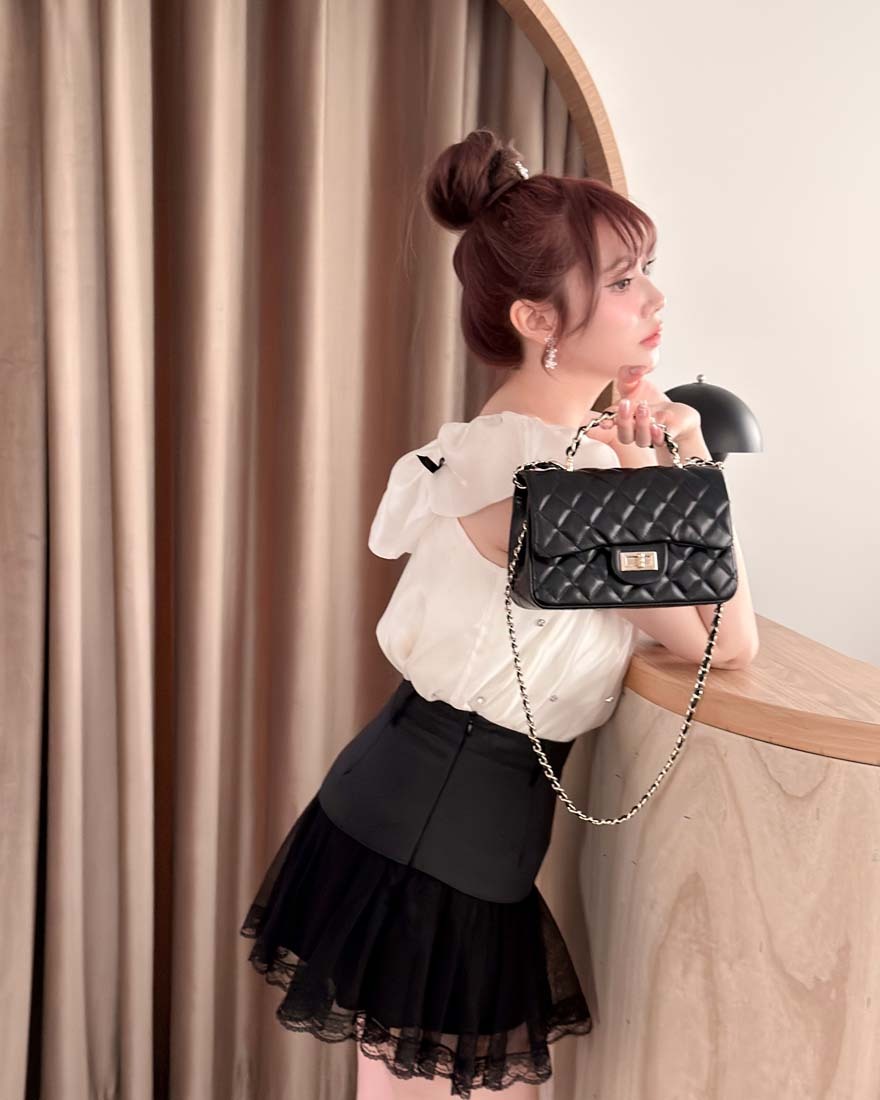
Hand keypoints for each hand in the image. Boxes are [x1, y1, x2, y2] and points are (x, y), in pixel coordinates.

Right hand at [585, 362, 700, 449]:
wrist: (674, 410)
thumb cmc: (650, 399)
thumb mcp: (635, 382)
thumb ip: (629, 375)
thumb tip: (636, 369)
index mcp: (622, 419)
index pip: (610, 423)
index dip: (605, 422)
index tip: (604, 420)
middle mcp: (633, 431)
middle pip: (624, 435)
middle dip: (623, 420)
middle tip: (625, 404)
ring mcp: (649, 436)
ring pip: (641, 439)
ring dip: (641, 424)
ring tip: (643, 407)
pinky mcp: (666, 437)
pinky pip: (659, 441)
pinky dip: (657, 435)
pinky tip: (657, 426)